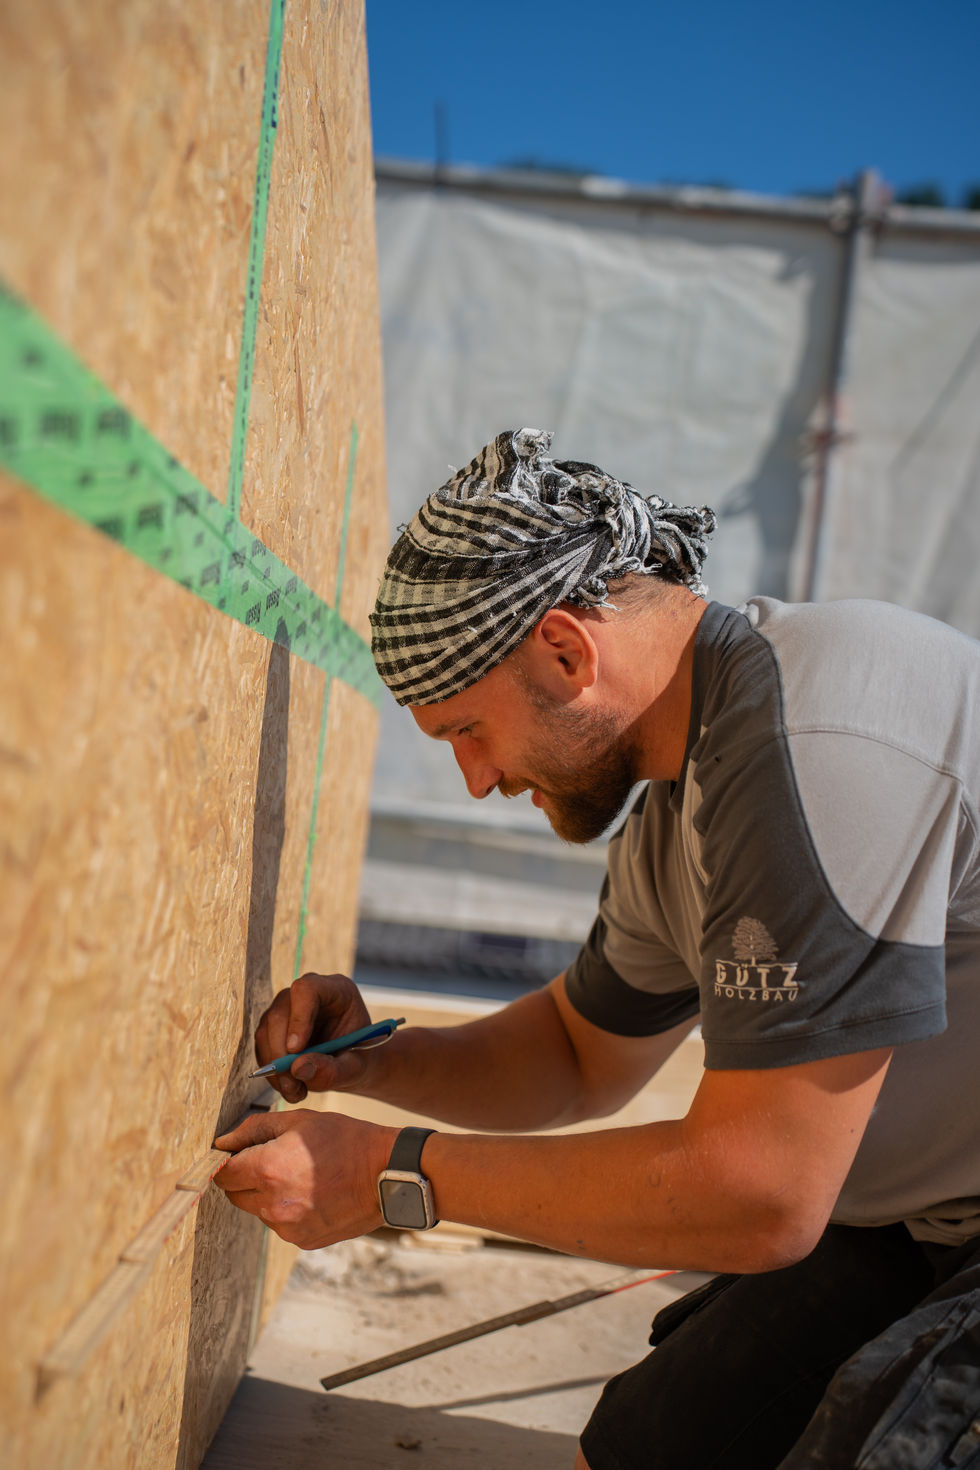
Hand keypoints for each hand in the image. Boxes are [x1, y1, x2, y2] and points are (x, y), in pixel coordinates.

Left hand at [213, 1109, 397, 1248]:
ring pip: (259, 1210)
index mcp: (268, 1170)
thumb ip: (255, 1129)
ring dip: (267, 1195)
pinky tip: (313, 1193)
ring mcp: (288, 1227)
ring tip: (302, 1176)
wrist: (387, 1174)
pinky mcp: (303, 1240)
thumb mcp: (300, 1120)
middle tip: (274, 1160)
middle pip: (235, 1195)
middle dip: (246, 1178)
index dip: (226, 1162)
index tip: (238, 1155)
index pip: (222, 1174)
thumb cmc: (345, 1140)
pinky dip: (289, 1210)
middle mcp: (272, 1204)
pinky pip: (282, 1224)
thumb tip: (223, 1142)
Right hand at [255, 972, 374, 1102]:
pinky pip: (262, 1048)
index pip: (307, 990)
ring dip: (275, 1069)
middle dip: (281, 1054)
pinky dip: (272, 1074)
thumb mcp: (355, 1068)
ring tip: (296, 1092)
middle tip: (294, 1085)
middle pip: (279, 1013)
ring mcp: (287, 1009)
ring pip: (265, 1032)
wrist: (353, 1063)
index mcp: (336, 991)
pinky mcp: (274, 1028)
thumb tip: (298, 1068)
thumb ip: (333, 1069)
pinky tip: (291, 1088)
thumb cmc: (360, 1058)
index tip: (296, 1050)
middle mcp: (306, 995)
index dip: (297, 1018)